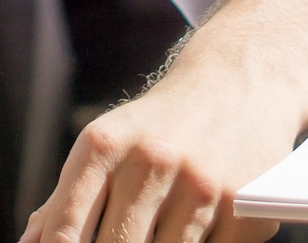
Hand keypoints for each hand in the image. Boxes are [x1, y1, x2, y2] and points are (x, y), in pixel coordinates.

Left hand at [16, 67, 298, 242]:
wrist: (237, 81)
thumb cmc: (158, 126)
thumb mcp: (106, 146)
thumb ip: (66, 199)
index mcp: (103, 146)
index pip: (66, 229)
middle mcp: (150, 160)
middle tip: (120, 241)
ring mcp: (199, 184)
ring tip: (152, 233)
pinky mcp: (241, 205)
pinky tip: (195, 233)